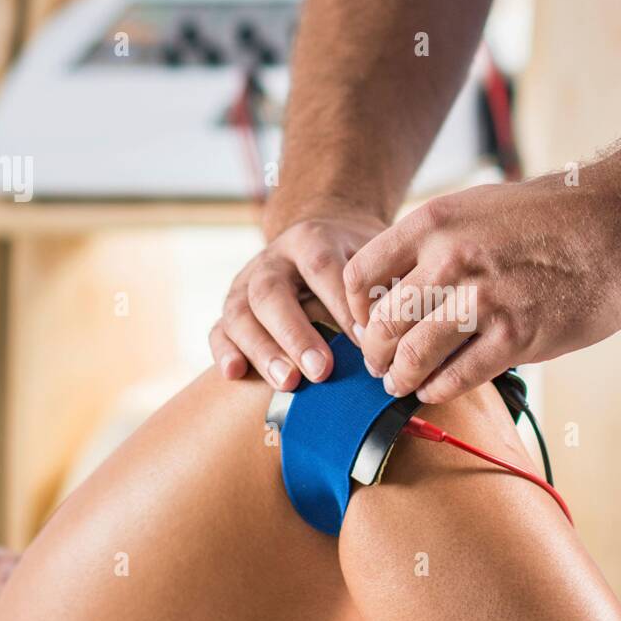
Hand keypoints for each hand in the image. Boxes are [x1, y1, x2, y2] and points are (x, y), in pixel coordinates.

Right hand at [209, 211, 385, 389]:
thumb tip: (403, 331)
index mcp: (311, 240)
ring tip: (287, 382)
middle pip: (271, 292)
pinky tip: (234, 374)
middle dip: (295, 333)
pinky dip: (223, 351)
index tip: (365, 339)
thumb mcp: (375, 256)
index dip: (341, 304)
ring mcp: (246, 282)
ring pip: (240, 312)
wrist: (319, 239)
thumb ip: (384, 286)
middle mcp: (273, 259)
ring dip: (262, 349)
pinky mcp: (232, 306)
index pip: (322, 267)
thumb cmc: (357, 259)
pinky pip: (218, 327)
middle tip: (321, 370)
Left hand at [343, 166, 620, 403]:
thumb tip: (401, 285)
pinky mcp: (517, 335)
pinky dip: (440, 390)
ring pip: (413, 355)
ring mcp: (482, 298)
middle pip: (381, 323)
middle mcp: (450, 258)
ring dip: (401, 378)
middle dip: (375, 353)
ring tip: (401, 384)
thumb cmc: (556, 215)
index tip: (365, 327)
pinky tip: (438, 389)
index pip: (358, 276)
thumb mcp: (479, 207)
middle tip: (380, 367)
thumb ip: (437, 242)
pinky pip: (457, 376)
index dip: (354, 311)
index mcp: (433, 222)